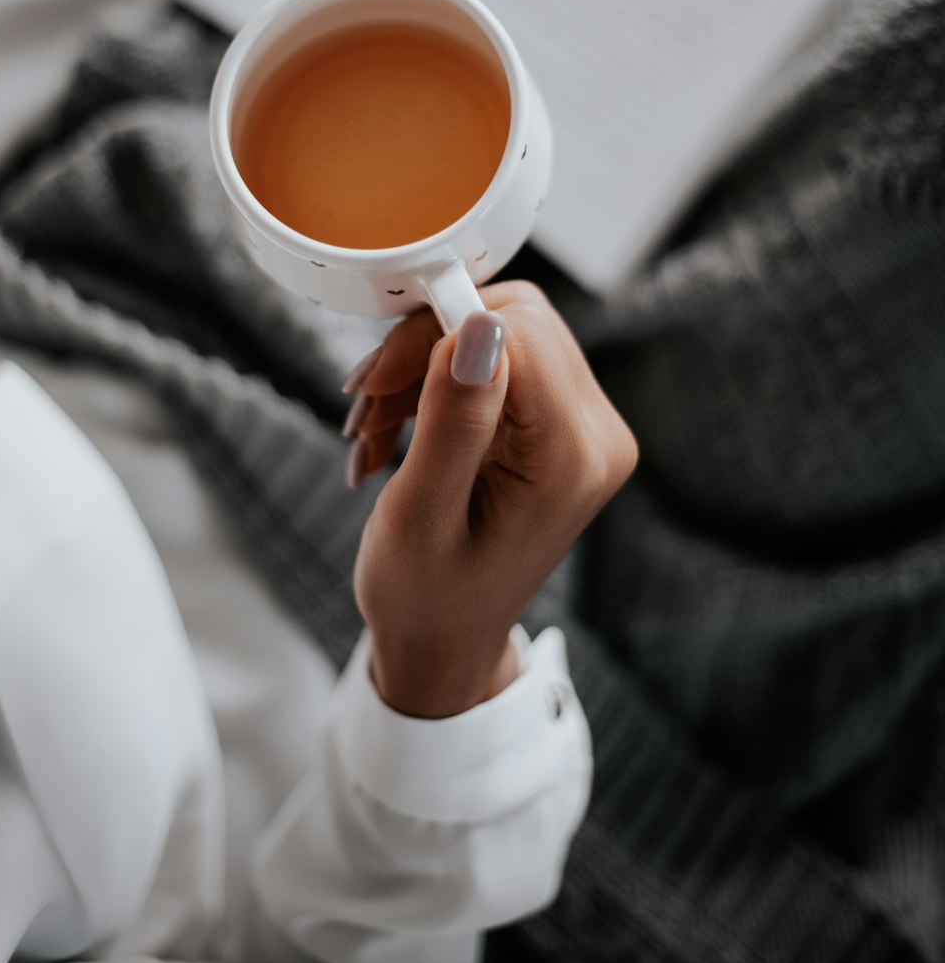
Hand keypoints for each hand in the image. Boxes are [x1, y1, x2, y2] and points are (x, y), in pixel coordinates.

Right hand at [348, 282, 637, 717]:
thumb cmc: (424, 598)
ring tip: (371, 434)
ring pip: (500, 332)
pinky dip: (436, 382)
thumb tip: (481, 326)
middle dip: (423, 350)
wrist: (444, 641)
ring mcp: (585, 428)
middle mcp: (598, 435)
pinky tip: (394, 430)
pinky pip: (499, 359)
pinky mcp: (560, 423)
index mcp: (573, 459)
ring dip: (420, 368)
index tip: (372, 385)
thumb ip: (454, 419)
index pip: (516, 332)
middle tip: (366, 406)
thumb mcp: (420, 514)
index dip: (434, 337)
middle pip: (514, 320)